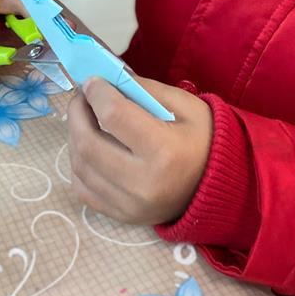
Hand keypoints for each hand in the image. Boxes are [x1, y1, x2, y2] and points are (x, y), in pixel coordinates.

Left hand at [67, 76, 212, 225]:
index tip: (93, 80)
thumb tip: (105, 79)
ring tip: (84, 119)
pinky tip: (87, 147)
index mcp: (163, 150)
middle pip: (88, 143)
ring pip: (80, 167)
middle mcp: (143, 182)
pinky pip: (83, 189)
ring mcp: (130, 205)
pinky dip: (78, 164)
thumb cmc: (204, 138)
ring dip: (74, 137)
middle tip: (82, 97)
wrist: (220, 184)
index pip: (113, 115)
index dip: (97, 92)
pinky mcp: (122, 216)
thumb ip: (142, 89)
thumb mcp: (183, 104)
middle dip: (77, 112)